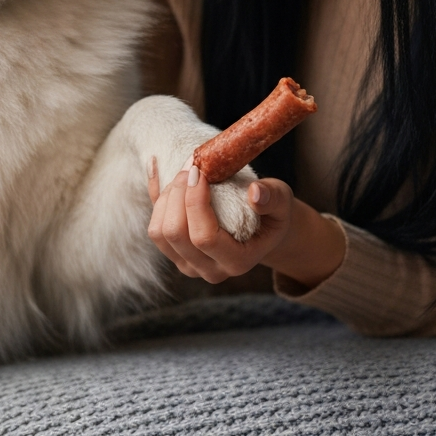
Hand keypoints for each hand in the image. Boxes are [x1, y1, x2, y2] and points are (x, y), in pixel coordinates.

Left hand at [146, 157, 344, 287]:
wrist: (261, 227)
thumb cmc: (272, 212)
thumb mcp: (282, 202)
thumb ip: (272, 198)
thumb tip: (255, 193)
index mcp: (237, 262)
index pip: (204, 237)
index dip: (195, 202)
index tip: (200, 171)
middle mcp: (209, 269)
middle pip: (175, 235)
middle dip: (178, 194)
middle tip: (192, 167)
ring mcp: (188, 264)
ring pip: (158, 232)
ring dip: (166, 197)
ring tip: (184, 174)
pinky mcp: (174, 253)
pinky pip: (153, 225)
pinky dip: (154, 195)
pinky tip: (155, 166)